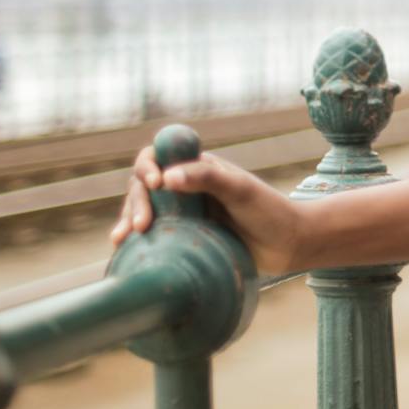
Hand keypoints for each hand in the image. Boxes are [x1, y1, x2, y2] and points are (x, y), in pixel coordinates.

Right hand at [109, 146, 306, 276]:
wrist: (288, 246)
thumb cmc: (269, 211)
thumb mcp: (241, 190)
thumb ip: (208, 179)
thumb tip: (167, 177)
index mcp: (198, 168)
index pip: (160, 157)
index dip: (149, 166)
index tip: (154, 183)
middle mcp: (187, 189)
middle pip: (146, 187)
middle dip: (136, 201)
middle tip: (140, 225)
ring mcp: (184, 215)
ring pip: (145, 212)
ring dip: (128, 220)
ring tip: (120, 239)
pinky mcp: (185, 239)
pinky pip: (155, 236)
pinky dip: (136, 242)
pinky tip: (123, 251)